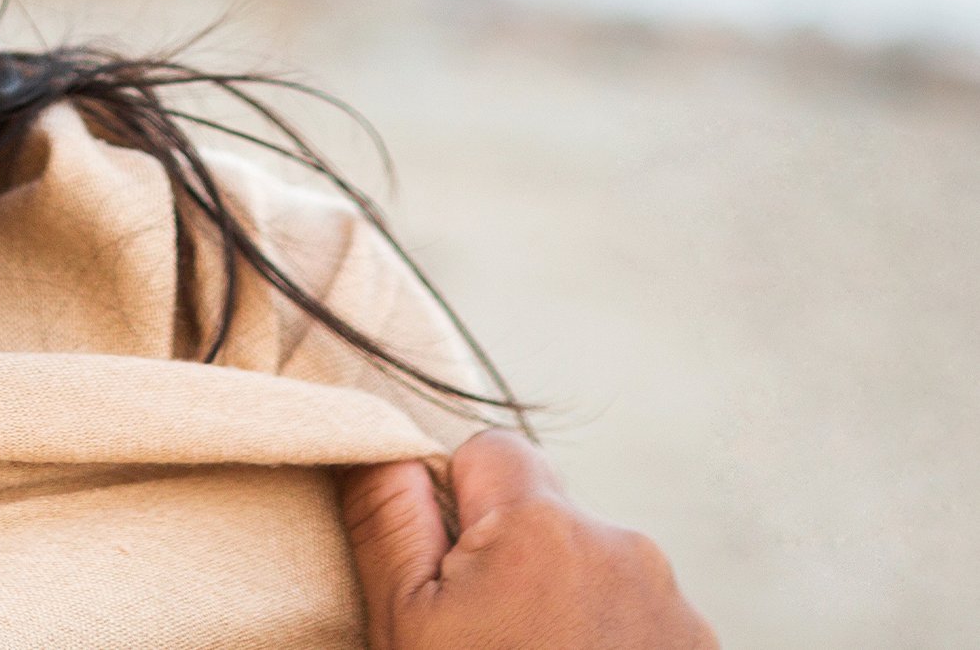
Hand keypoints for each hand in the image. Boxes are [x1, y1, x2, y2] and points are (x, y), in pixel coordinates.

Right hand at [338, 430, 715, 649]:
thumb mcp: (406, 626)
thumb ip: (388, 522)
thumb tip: (382, 450)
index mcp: (544, 527)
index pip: (490, 452)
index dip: (455, 501)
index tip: (446, 573)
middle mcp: (623, 548)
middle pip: (548, 513)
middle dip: (512, 558)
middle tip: (483, 639)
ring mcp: (674, 606)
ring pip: (593, 569)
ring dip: (564, 602)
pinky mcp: (699, 649)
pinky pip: (637, 616)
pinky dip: (607, 641)